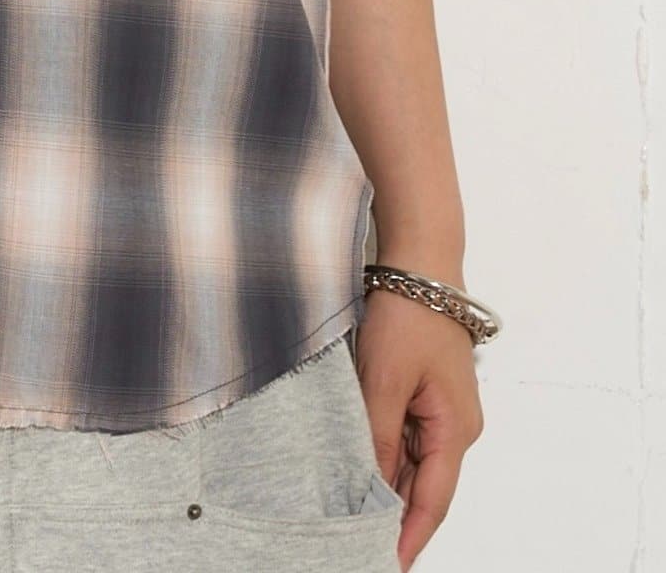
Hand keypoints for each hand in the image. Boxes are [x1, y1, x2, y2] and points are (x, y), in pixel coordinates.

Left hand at [353, 291, 484, 568]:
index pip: (432, 500)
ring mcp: (439, 408)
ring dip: (384, 483)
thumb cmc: (409, 314)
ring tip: (350, 514)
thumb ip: (377, 433)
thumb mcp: (384, 377)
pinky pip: (403, 434)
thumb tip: (369, 484)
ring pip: (410, 460)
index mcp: (455, 429)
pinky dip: (383, 452)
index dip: (410, 536)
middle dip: (393, 515)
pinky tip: (356, 465)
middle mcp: (454, 426)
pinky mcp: (422, 391)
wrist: (419, 263)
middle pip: (422, 484)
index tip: (390, 565)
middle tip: (357, 543)